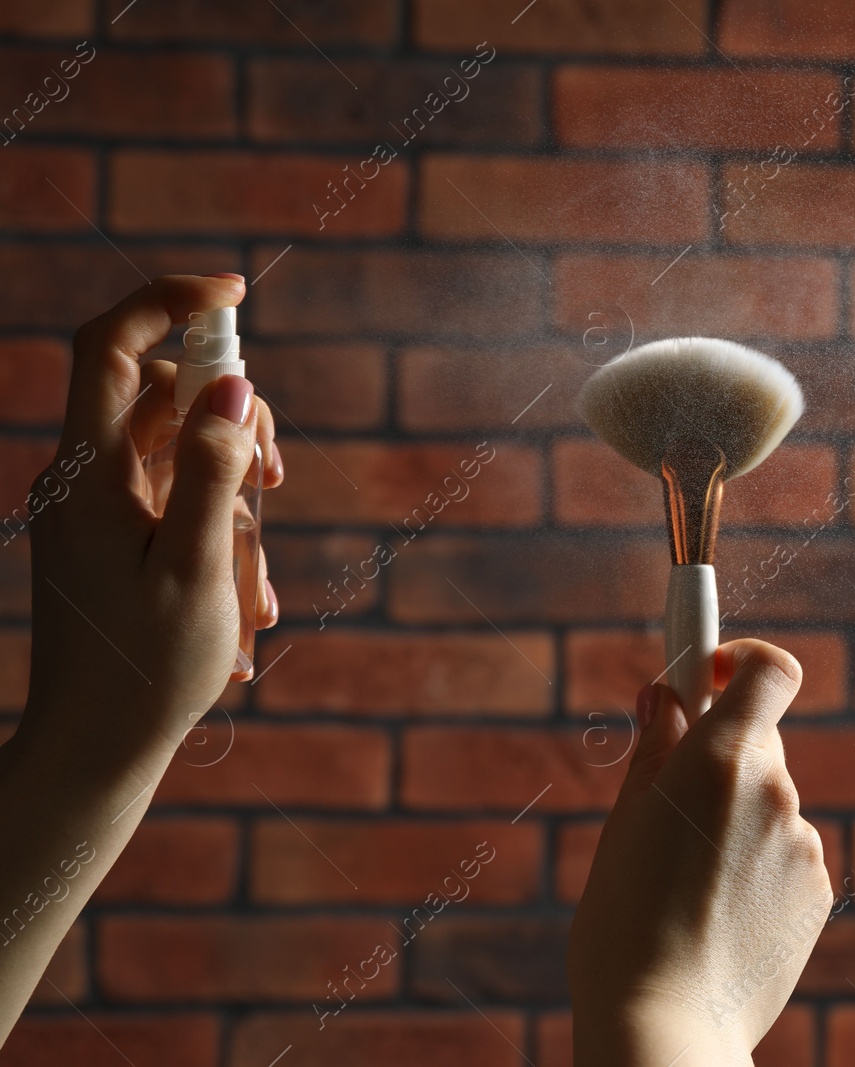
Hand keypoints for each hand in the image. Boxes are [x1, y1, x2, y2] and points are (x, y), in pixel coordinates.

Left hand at [0, 274, 283, 1038]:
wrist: (92, 751)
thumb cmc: (146, 670)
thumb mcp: (195, 567)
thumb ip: (209, 469)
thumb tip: (232, 385)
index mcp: (87, 475)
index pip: (112, 345)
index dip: (169, 300)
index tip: (236, 291)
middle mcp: (80, 480)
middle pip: (158, 394)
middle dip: (231, 419)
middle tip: (278, 477)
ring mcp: (93, 513)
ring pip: (175, 451)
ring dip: (233, 489)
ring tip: (259, 580)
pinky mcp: (111, 543)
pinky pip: (172, 502)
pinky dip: (217, 528)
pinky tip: (247, 602)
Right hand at [568, 640, 831, 1065]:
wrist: (667, 1022)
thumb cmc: (626, 920)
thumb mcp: (627, 819)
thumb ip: (656, 747)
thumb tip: (666, 695)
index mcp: (723, 758)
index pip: (771, 670)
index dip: (743, 662)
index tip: (712, 674)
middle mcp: (775, 789)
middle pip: (760, 742)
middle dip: (722, 757)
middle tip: (673, 800)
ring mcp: (803, 842)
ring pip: (769, 805)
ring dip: (736, 821)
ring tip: (686, 882)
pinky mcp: (819, 890)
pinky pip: (785, 855)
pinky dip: (757, 867)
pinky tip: (717, 913)